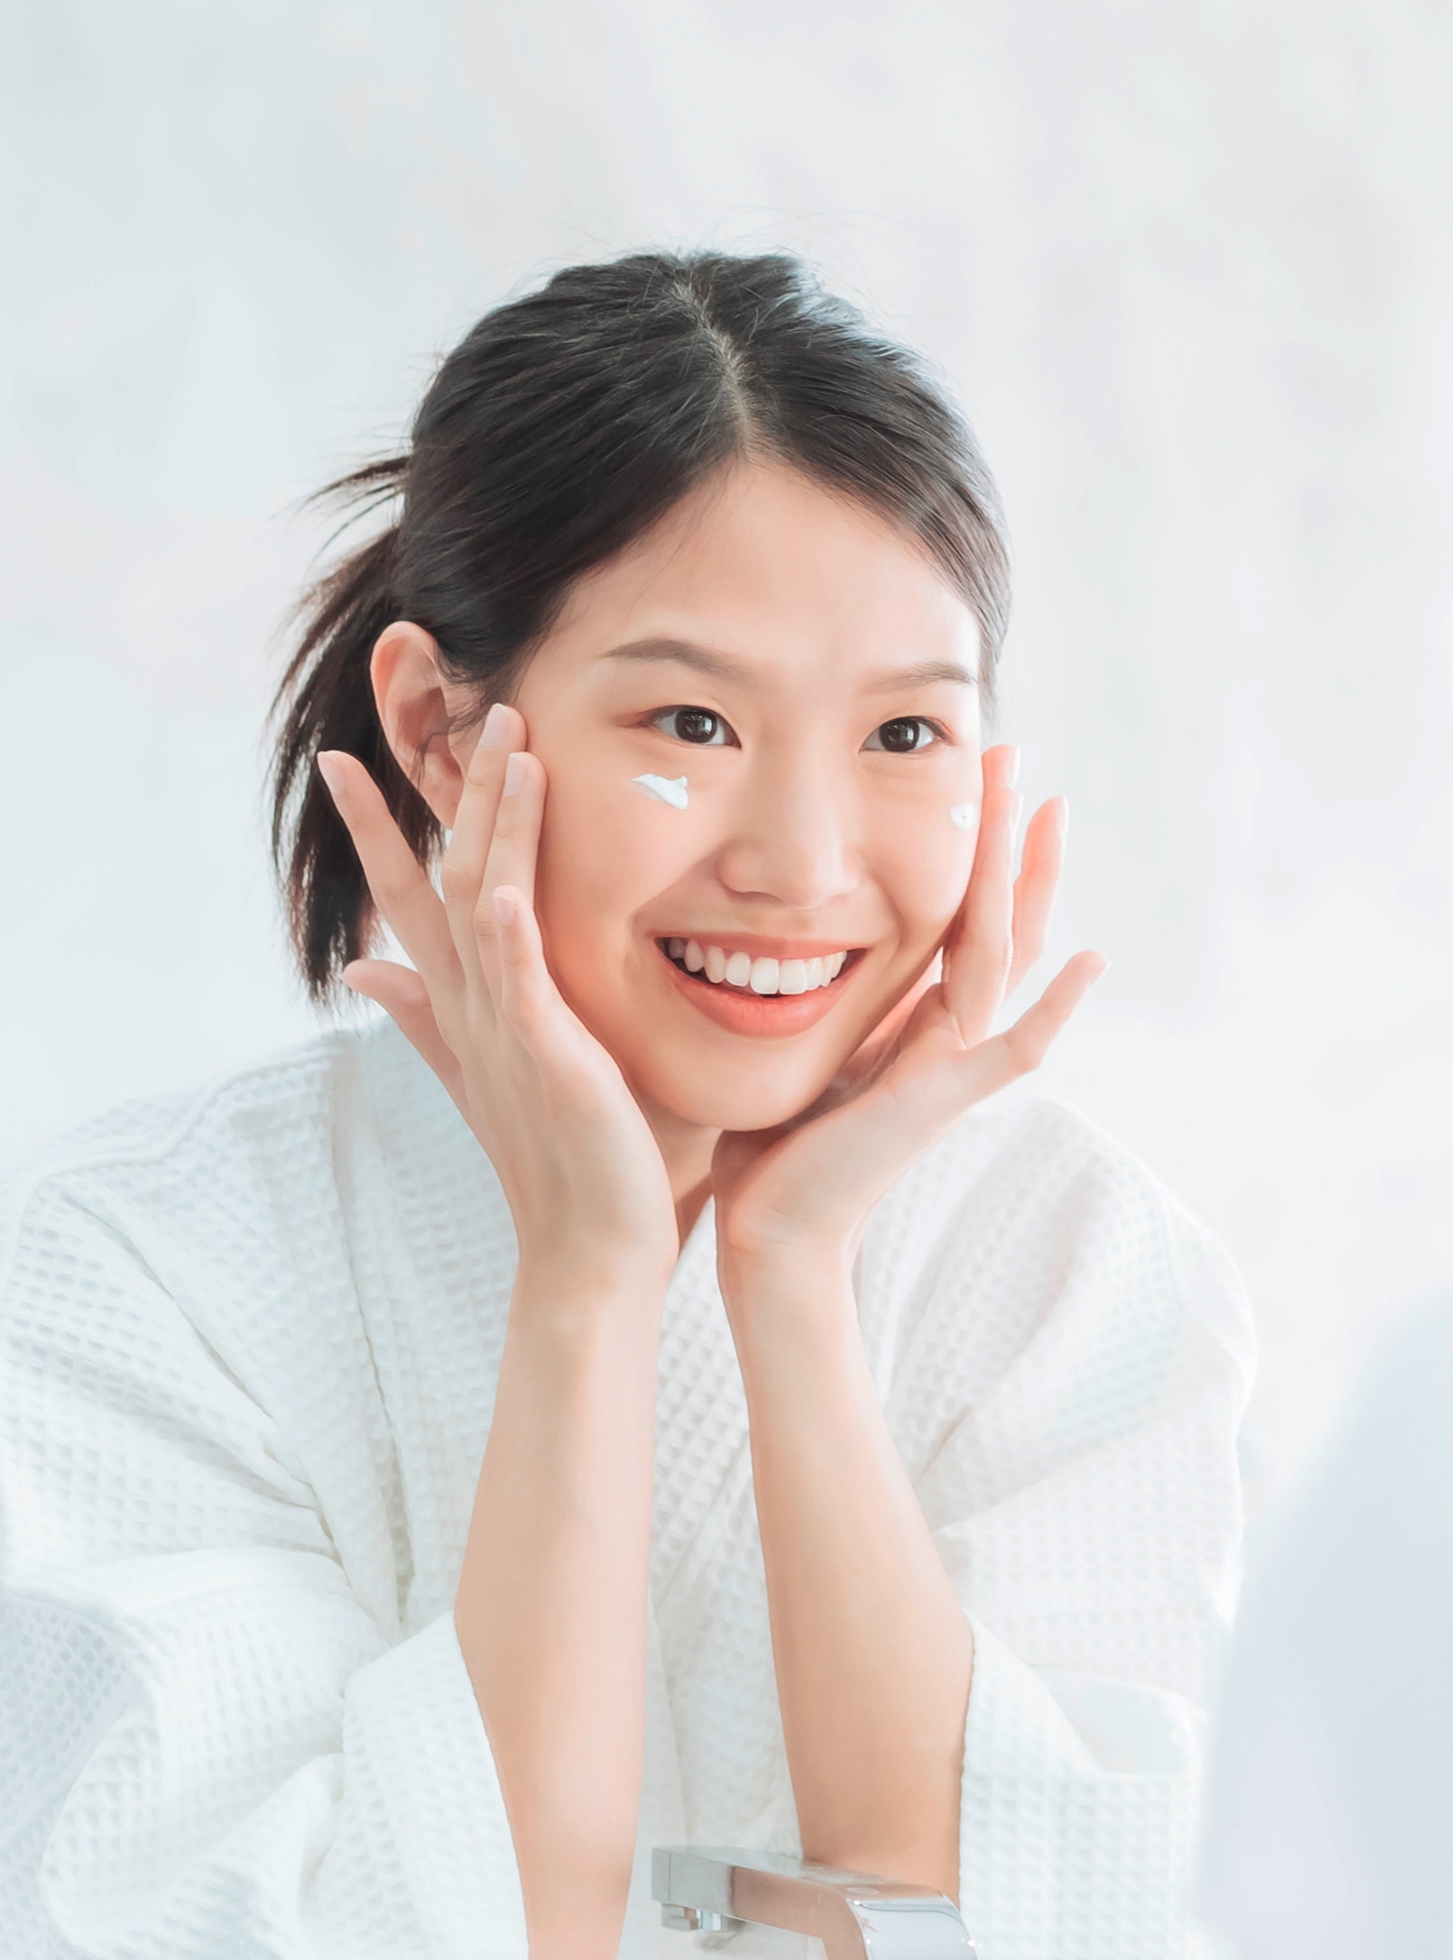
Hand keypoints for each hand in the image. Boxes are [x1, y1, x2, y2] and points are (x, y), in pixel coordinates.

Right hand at [321, 709, 677, 1296]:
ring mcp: (505, 1029)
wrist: (596, 1253)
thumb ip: (436, 1016)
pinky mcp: (546, 1058)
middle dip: (433, 790)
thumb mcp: (508, 1071)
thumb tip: (366, 969)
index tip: (349, 758)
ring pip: (480, 904)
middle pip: (439, 876)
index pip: (417, 896)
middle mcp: (475, 1007)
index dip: (382, 826)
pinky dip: (507, 930)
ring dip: (490, 824)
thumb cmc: (578, 1165)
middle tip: (432, 705)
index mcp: (473, 1006)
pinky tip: (503, 882)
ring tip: (504, 745)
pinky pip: (519, 982)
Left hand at [709, 743, 1101, 1297]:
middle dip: (1007, 835)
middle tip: (1015, 753)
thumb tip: (775, 922)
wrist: (774, 1228)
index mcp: (915, 1015)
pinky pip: (1015, 1049)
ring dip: (1027, 880)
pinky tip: (1092, 959)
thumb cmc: (771, 1145)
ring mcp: (955, 1066)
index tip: (973, 773)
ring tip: (1046, 809)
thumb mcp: (797, 1035)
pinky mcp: (942, 1103)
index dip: (972, 844)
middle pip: (996, 916)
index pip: (957, 912)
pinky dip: (1056, 1008)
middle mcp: (947, 1033)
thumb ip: (818, 988)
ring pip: (1005, 955)